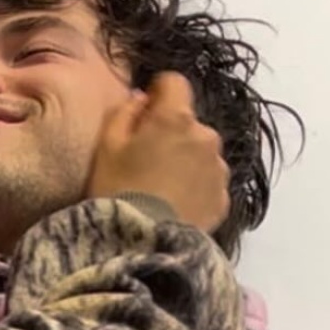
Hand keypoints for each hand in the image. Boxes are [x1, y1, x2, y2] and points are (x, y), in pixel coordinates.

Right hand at [87, 74, 229, 235]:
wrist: (141, 246)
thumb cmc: (117, 191)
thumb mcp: (106, 146)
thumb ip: (125, 112)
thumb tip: (142, 98)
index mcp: (175, 118)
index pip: (174, 83)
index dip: (158, 92)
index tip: (145, 109)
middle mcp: (205, 136)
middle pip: (189, 123)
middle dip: (172, 133)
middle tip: (148, 160)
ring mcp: (218, 169)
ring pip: (202, 153)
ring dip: (186, 162)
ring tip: (163, 189)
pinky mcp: (223, 199)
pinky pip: (209, 184)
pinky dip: (196, 189)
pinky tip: (176, 206)